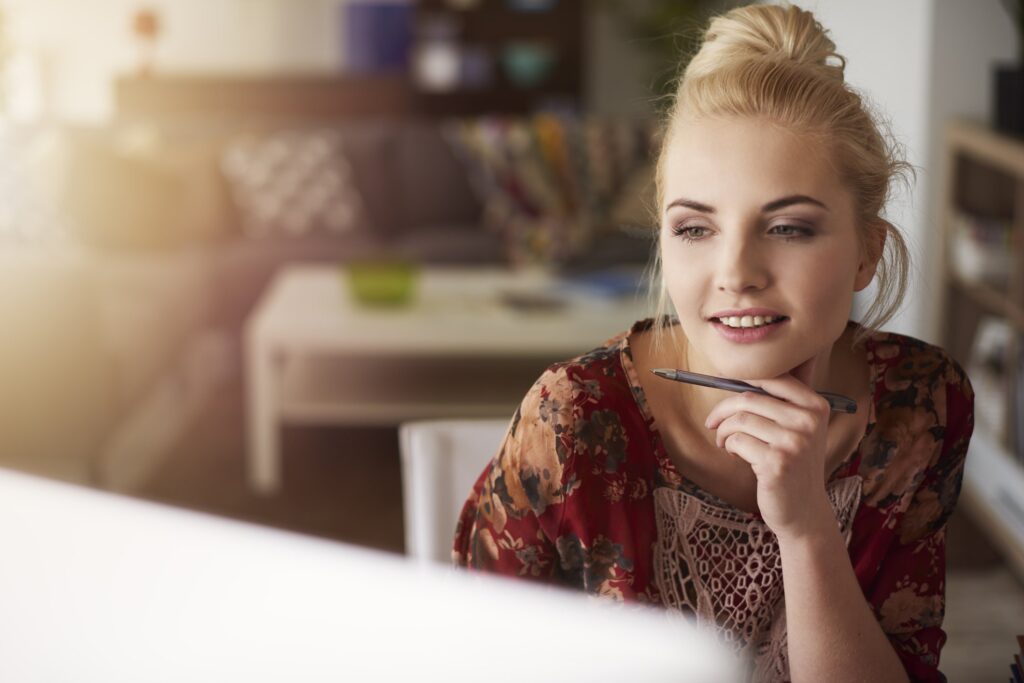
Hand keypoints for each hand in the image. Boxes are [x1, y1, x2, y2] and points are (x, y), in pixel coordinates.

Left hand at [703, 355, 834, 539]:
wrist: (804, 510)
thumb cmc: (793, 463)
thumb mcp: (799, 428)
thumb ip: (782, 399)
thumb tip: (748, 363)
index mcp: (815, 405)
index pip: (772, 377)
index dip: (741, 377)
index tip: (720, 381)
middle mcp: (808, 421)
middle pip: (748, 398)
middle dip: (722, 409)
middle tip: (712, 423)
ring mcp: (794, 442)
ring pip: (739, 420)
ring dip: (723, 432)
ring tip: (724, 443)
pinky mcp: (777, 462)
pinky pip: (736, 441)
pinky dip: (728, 447)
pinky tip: (734, 455)